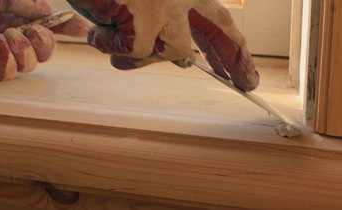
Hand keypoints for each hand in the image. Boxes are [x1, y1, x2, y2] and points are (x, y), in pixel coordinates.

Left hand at [0, 0, 90, 80]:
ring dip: (24, 50)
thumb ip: (24, 1)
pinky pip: (7, 74)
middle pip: (46, 50)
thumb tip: (47, 13)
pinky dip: (7, 61)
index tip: (84, 29)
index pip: (50, 23)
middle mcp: (12, 34)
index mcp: (17, 14)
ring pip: (30, 65)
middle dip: (45, 42)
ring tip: (6, 35)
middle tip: (32, 31)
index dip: (70, 27)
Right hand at [67, 0, 258, 90]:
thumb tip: (183, 58)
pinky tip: (97, 30)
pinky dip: (108, 45)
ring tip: (113, 35)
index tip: (243, 66)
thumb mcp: (144, 3)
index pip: (218, 19)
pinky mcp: (143, 19)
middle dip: (234, 59)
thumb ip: (164, 26)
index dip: (231, 45)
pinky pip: (131, 53)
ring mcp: (165, 5)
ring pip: (170, 50)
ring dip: (141, 52)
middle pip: (218, 29)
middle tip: (248, 83)